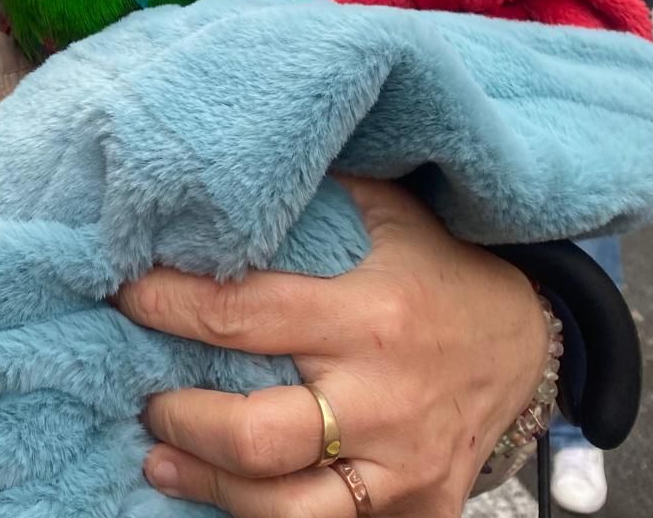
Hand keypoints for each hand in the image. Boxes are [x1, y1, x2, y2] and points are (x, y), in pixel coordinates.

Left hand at [114, 178, 546, 516]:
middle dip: (182, 419)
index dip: (167, 307)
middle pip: (257, 435)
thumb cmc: (441, 271)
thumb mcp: (390, 213)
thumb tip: (220, 169)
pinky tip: (225, 497)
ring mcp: (403, 467)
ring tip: (161, 460)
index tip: (122, 293)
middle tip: (145, 397)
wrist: (531, 344)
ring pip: (286, 509)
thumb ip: (314, 194)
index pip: (241, 315)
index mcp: (368, 315)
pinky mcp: (419, 511)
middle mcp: (384, 399)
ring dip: (209, 487)